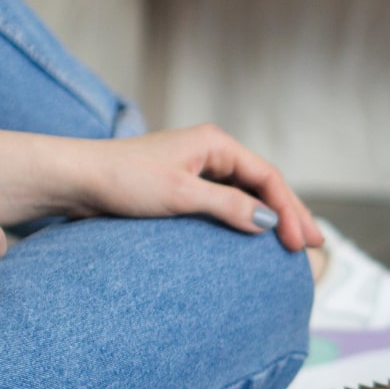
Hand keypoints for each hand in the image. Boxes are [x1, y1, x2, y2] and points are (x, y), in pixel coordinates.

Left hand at [79, 124, 323, 251]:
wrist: (74, 179)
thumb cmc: (121, 180)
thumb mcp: (179, 194)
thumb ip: (226, 206)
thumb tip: (267, 221)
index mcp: (215, 143)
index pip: (268, 178)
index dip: (290, 211)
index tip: (300, 244)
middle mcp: (210, 152)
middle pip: (263, 184)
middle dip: (291, 214)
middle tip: (314, 245)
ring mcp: (197, 169)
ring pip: (247, 193)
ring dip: (271, 217)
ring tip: (294, 243)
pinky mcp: (183, 187)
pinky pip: (227, 202)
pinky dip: (246, 219)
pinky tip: (255, 237)